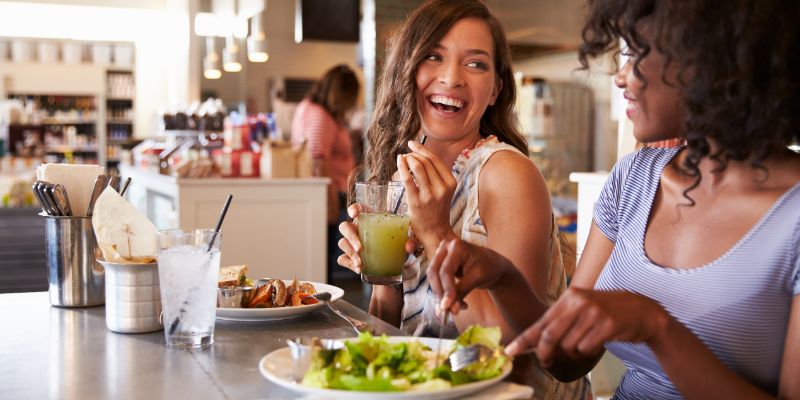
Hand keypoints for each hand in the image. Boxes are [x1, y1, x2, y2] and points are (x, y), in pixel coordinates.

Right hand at [337, 203, 419, 273]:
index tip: (355, 214)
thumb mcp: (406, 242)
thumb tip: (408, 246)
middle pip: (345, 227)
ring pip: (342, 243)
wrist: (393, 266)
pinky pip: (343, 259)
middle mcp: (358, 230)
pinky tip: (359, 269)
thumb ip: (411, 241)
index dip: (354, 209)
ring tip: (361, 264)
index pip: (358, 209)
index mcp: (370, 220)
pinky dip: (349, 263)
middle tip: (360, 248)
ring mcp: (351, 244)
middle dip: (351, 237)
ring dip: (351, 253)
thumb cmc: (397, 246)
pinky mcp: (349, 258)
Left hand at [397, 141, 457, 250]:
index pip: (435, 159)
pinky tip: (398, 163)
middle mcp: (442, 187)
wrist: (435, 232)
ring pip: (418, 167)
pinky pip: (408, 179)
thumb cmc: (437, 209)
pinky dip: (402, 167)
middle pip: (426, 161)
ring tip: (402, 159)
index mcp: (451, 182)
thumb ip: (436, 174)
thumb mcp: (444, 190)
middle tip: (406, 155)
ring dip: (408, 159)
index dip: (422, 149)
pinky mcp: (417, 201)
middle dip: (413, 154)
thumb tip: (421, 155)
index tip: (412, 144)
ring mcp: (430, 195)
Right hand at [427, 238, 513, 314]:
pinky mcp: (440, 265)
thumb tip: (450, 309)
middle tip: (445, 311)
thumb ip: (462, 291)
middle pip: (434, 273)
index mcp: (456, 245)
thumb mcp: (477, 278)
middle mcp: (445, 247)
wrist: (493, 266)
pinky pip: (436, 281)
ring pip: (433, 278)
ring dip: (440, 296)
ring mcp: (441, 255)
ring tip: (453, 310)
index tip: (447, 307)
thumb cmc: (489, 267)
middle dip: (440, 294)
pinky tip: (456, 304)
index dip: (446, 289)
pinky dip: (443, 294)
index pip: (446, 270)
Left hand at [505, 288, 669, 366]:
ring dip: (574, 351)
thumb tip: (536, 342)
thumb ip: (561, 321)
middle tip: (545, 362)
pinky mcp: (607, 325)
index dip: (525, 339)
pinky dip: (588, 351)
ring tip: (586, 342)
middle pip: (550, 335)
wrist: (642, 311)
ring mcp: (594, 313)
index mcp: (570, 296)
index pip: (541, 321)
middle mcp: (579, 302)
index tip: (511, 351)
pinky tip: (597, 342)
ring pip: (569, 345)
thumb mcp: (582, 308)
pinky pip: (586, 348)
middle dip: (544, 353)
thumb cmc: (607, 312)